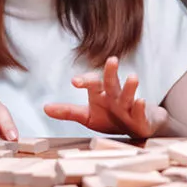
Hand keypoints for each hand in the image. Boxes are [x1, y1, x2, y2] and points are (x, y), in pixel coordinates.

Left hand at [43, 56, 168, 137]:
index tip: (74, 82)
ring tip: (133, 77)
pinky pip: (141, 112)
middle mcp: (115, 97)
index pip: (93, 84)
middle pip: (112, 82)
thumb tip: (45, 108)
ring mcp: (129, 107)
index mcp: (101, 96)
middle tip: (112, 60)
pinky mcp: (142, 119)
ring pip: (129, 95)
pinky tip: (141, 101)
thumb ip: (68, 112)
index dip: (85, 81)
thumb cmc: (112, 118)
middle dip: (111, 72)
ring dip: (130, 86)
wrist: (139, 126)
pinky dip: (141, 107)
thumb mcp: (88, 116)